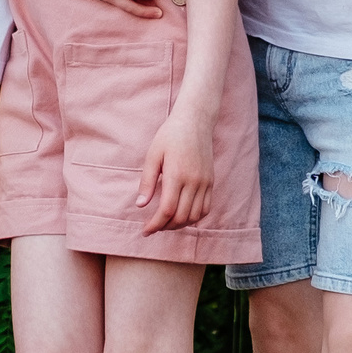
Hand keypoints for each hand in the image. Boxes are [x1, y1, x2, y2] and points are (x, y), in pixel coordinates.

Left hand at [137, 102, 215, 233]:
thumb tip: (140, 205)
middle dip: (165, 227)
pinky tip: (182, 216)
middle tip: (153, 227)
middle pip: (181, 217)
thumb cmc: (170, 135)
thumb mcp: (153, 155)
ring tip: (166, 223)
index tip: (145, 231)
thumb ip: (147, 182)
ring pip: (195, 216)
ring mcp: (205, 183)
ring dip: (180, 225)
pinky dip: (194, 218)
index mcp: (177, 175)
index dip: (155, 225)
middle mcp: (194, 182)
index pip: (167, 210)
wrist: (195, 121)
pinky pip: (205, 208)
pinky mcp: (211, 182)